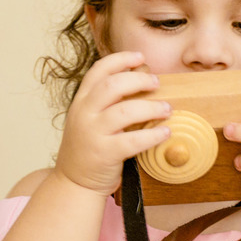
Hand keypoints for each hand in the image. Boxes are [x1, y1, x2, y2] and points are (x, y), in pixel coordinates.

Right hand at [53, 51, 171, 195]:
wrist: (73, 182)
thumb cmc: (89, 148)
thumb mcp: (90, 118)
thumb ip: (108, 101)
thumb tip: (143, 80)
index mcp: (81, 101)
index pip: (98, 71)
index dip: (120, 59)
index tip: (140, 57)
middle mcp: (84, 114)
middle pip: (112, 86)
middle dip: (138, 80)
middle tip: (156, 82)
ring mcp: (92, 134)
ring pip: (124, 111)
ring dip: (151, 107)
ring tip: (167, 108)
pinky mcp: (104, 154)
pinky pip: (132, 140)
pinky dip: (152, 135)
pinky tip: (165, 132)